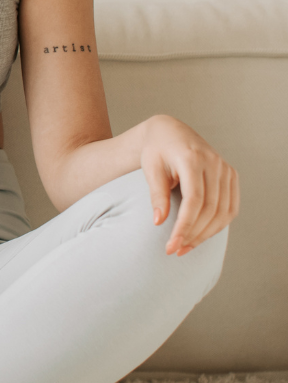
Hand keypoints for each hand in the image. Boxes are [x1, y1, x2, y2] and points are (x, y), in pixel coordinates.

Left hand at [140, 115, 238, 255]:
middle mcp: (214, 164)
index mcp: (192, 159)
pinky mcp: (231, 176)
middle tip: (175, 250)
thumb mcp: (151, 169)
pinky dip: (218, 224)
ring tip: (186, 247)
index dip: (184, 226)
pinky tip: (201, 235)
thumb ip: (157, 194)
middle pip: (210, 209)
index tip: (171, 245)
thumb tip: (159, 222)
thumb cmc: (156, 150)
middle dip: (193, 234)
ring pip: (224, 211)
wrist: (170, 132)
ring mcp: (226, 169)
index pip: (194, 200)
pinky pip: (230, 207)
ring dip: (206, 233)